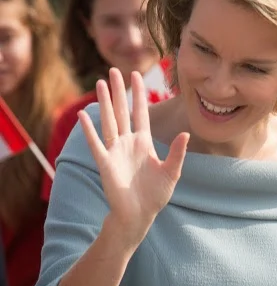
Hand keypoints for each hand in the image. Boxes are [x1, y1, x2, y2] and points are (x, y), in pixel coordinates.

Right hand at [78, 68, 188, 242]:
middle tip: (114, 70)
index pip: (141, 112)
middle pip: (121, 111)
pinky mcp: (105, 163)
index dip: (138, 94)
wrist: (139, 215)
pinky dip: (89, 130)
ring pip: (108, 121)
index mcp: (143, 142)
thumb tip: (185, 133)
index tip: (136, 75)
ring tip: (100, 83)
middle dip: (118, 91)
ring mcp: (115, 151)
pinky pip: (95, 143)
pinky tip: (83, 115)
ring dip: (104, 103)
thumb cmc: (155, 195)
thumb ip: (177, 153)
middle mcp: (127, 143)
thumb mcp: (172, 172)